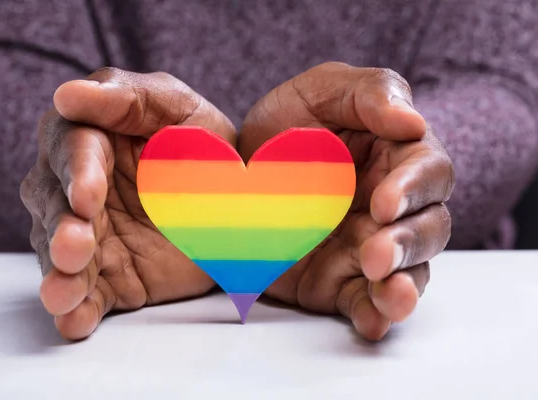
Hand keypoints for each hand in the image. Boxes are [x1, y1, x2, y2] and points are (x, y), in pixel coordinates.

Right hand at [20, 68, 236, 339]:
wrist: (238, 199)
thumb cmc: (204, 142)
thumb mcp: (178, 109)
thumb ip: (127, 98)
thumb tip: (67, 95)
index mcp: (91, 141)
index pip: (72, 153)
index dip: (77, 175)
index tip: (88, 197)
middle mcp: (78, 191)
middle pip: (54, 208)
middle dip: (63, 230)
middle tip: (76, 247)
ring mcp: (92, 238)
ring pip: (61, 256)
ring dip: (60, 276)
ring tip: (64, 293)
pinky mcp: (110, 277)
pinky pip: (88, 297)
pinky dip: (78, 312)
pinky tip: (75, 321)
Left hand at [239, 62, 453, 340]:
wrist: (237, 172)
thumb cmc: (288, 123)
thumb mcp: (321, 91)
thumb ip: (370, 93)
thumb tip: (413, 122)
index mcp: (395, 159)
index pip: (428, 172)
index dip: (413, 188)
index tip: (384, 202)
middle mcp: (391, 209)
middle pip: (428, 228)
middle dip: (407, 243)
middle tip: (375, 253)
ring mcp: (369, 249)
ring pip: (408, 272)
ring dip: (402, 286)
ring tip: (389, 293)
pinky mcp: (342, 283)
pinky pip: (367, 304)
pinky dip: (374, 316)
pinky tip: (372, 321)